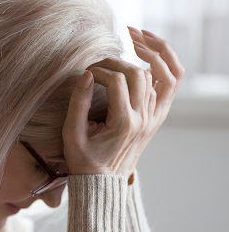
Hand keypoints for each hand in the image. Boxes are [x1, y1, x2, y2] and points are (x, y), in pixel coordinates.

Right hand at [62, 27, 184, 177]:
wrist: (102, 183)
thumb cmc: (83, 161)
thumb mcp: (72, 134)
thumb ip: (78, 103)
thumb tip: (85, 74)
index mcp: (124, 124)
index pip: (117, 81)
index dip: (99, 70)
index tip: (84, 73)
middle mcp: (143, 120)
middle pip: (139, 74)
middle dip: (118, 61)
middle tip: (100, 61)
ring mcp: (151, 120)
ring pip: (154, 78)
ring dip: (139, 61)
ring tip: (124, 48)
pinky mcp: (153, 120)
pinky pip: (160, 88)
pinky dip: (151, 72)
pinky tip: (138, 62)